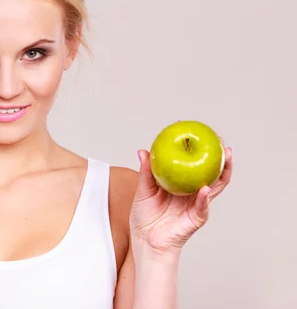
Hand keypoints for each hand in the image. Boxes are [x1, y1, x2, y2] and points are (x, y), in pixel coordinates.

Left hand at [129, 140, 232, 254]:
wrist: (145, 240)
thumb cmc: (144, 217)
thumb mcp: (143, 191)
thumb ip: (146, 173)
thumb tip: (144, 151)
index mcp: (180, 183)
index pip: (192, 163)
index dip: (196, 148)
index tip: (193, 130)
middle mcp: (191, 191)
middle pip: (211, 172)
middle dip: (220, 157)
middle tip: (222, 142)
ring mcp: (196, 204)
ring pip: (215, 187)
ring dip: (223, 173)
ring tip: (226, 157)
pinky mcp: (197, 218)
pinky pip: (202, 206)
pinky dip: (204, 198)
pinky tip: (204, 188)